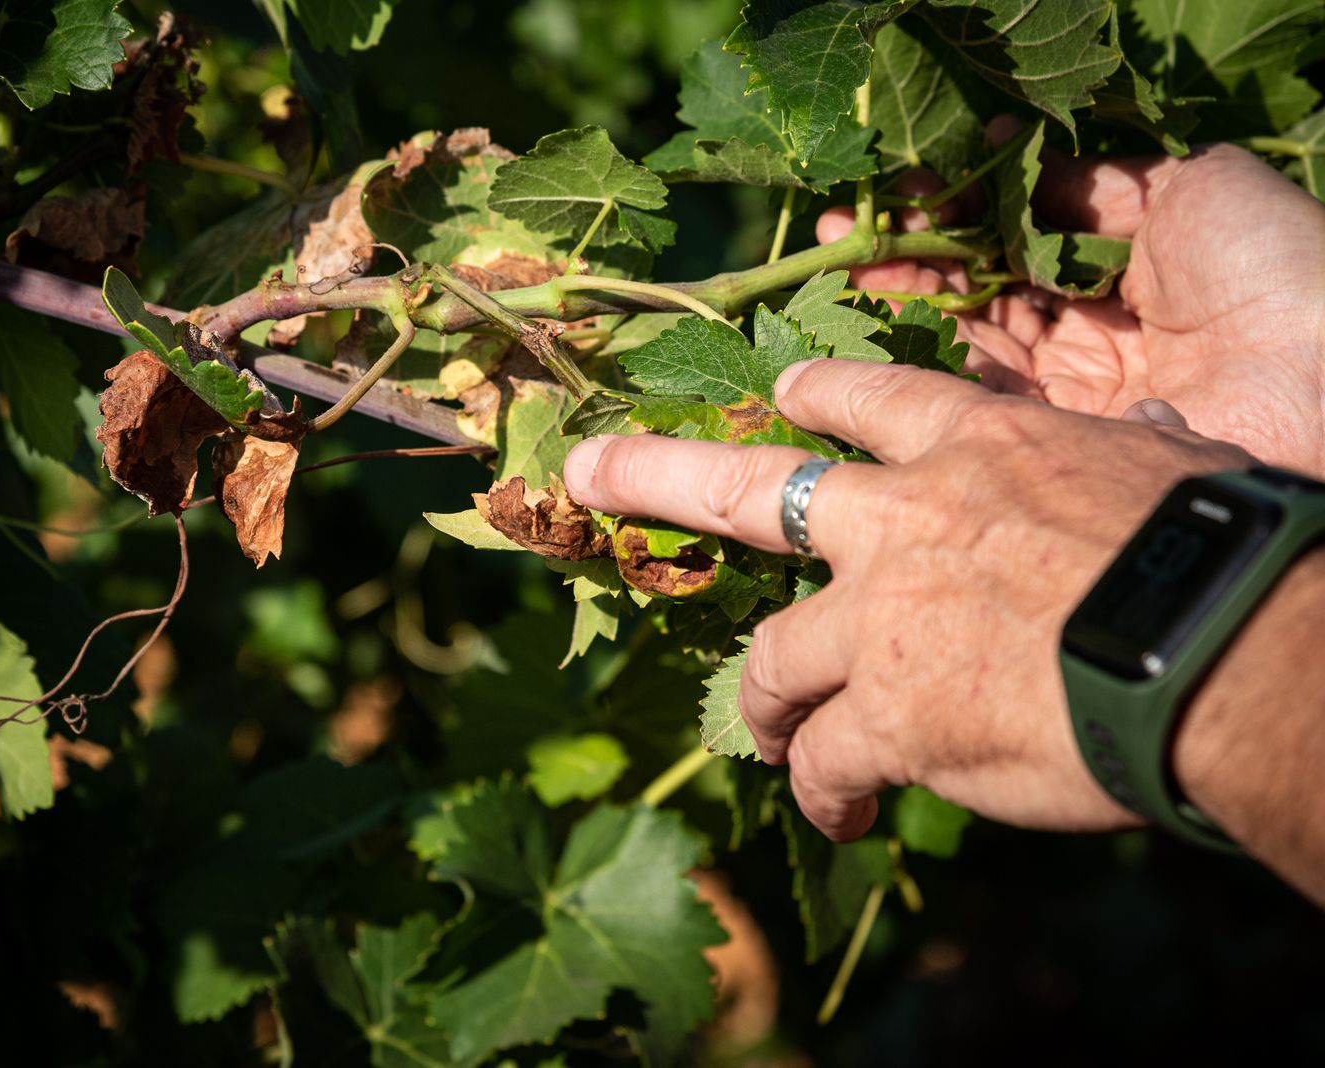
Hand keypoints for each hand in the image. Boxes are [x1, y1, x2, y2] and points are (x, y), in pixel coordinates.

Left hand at [562, 360, 1251, 840]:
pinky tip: (839, 814)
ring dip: (757, 701)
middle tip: (590, 472)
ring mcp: (878, 620)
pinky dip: (822, 788)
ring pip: (768, 659)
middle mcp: (900, 522)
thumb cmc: (1218, 551)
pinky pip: (822, 759)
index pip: (867, 401)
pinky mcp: (886, 717)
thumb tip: (1142, 421)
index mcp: (975, 445)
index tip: (779, 394)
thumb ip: (1118, 452)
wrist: (1217, 652)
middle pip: (748, 490)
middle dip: (655, 478)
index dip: (813, 395)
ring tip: (761, 734)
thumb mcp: (1167, 464)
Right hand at [826, 140, 1324, 475]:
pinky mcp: (1066, 452)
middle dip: (907, 265)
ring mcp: (1076, 398)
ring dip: (905, 314)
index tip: (890, 200)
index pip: (1012, 243)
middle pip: (978, 297)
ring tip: (847, 276)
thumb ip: (1087, 182)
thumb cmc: (1277, 268)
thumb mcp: (1186, 188)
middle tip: (837, 242)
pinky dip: (927, 380)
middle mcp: (1091, 336)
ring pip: (968, 353)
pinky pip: (983, 414)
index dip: (949, 221)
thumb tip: (999, 153)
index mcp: (1123, 268)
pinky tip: (883, 344)